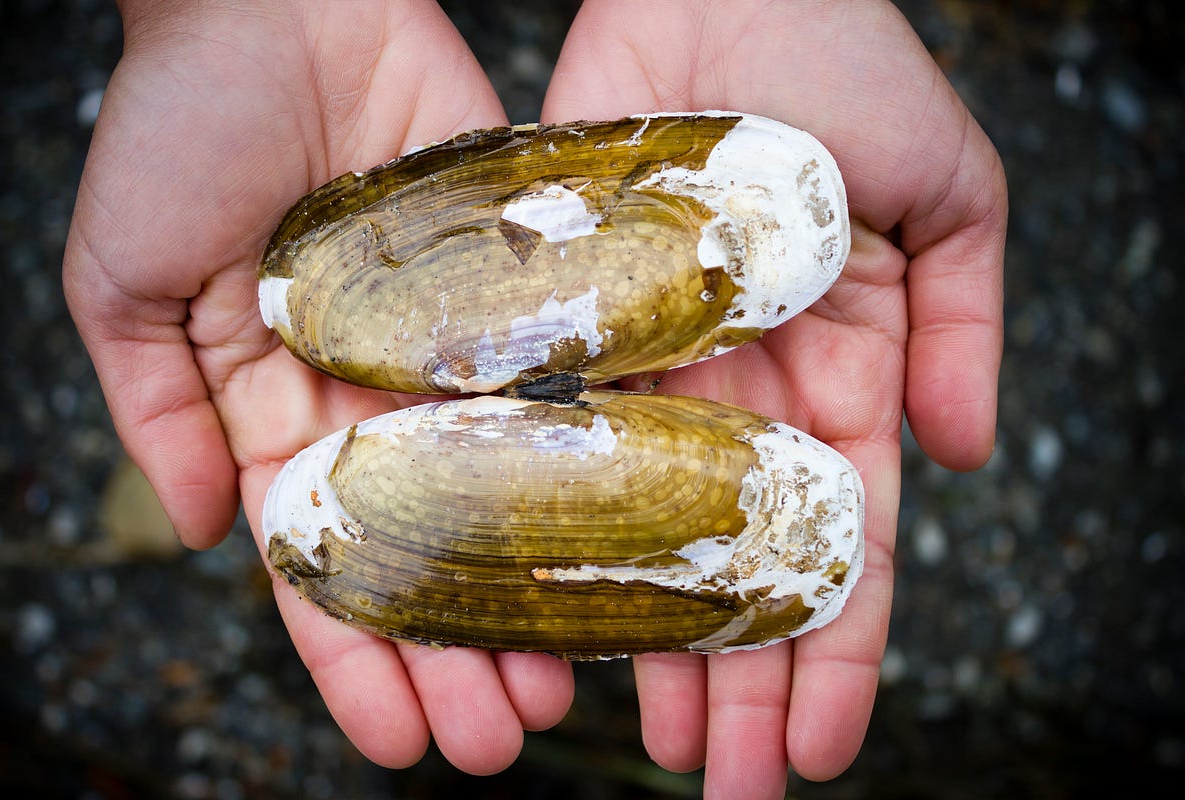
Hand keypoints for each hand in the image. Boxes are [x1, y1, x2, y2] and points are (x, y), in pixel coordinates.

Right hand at [63, 0, 572, 774]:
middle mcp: (381, 395)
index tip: (399, 740)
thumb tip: (210, 531)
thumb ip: (155, 406)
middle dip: (461, 650)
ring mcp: (458, 347)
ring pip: (509, 490)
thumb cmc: (182, 129)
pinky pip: (567, 383)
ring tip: (571, 687)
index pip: (326, 561)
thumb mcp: (125, 281)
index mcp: (283, 410)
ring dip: (535, 589)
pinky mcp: (524, 287)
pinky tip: (628, 542)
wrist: (277, 2)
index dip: (356, 656)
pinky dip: (596, 464)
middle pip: (433, 546)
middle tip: (504, 742)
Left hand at [544, 0, 1005, 794]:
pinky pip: (545, 446)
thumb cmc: (840, 60)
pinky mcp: (557, 329)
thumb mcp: (947, 188)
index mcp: (835, 377)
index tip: (828, 748)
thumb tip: (960, 459)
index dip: (839, 649)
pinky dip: (544, 535)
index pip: (838, 541)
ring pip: (637, 534)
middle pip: (734, 564)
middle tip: (730, 788)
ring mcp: (641, 370)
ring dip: (646, 643)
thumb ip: (962, 322)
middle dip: (742, 681)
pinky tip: (540, 620)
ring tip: (651, 746)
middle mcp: (733, 395)